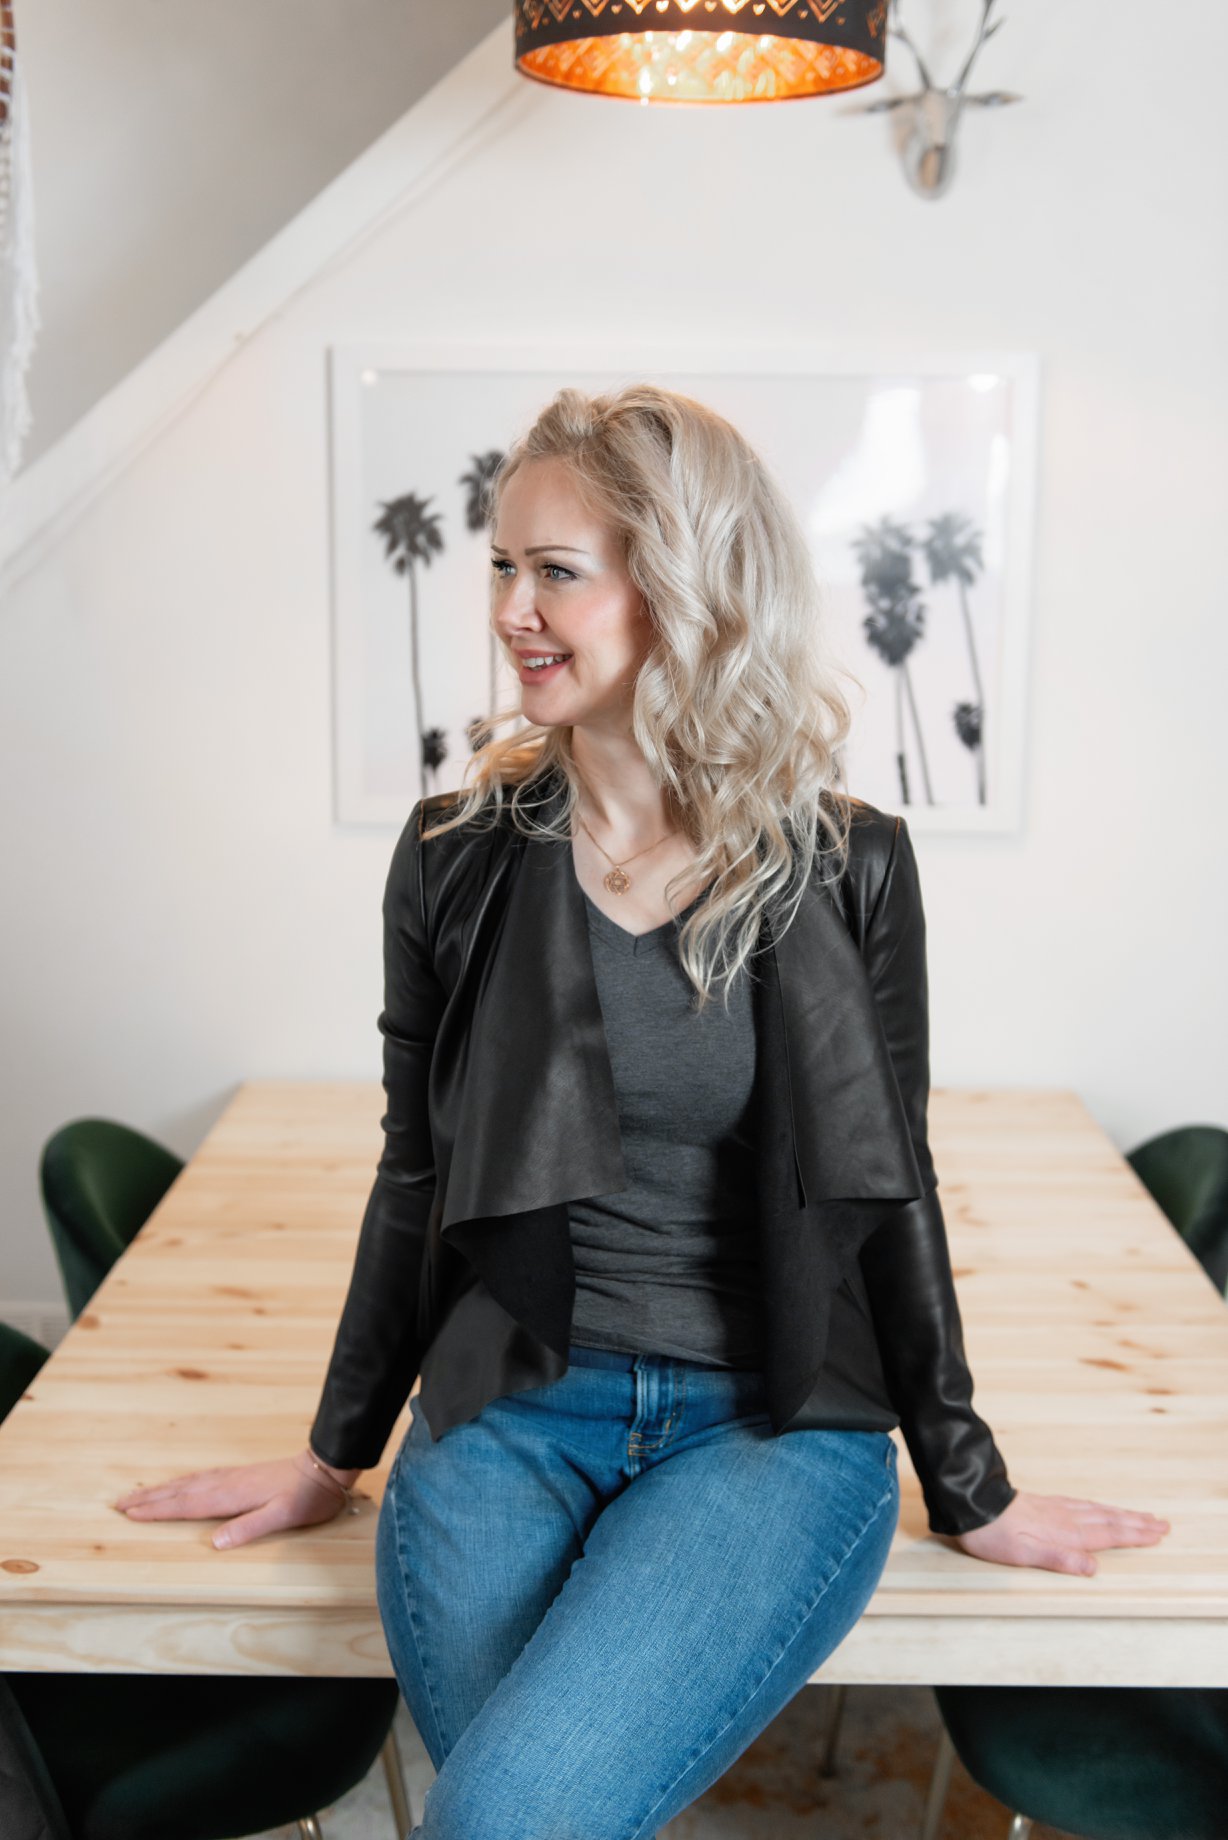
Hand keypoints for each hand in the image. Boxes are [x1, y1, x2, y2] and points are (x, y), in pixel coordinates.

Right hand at [112, 1450, 362, 1549]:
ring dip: (161, 1489)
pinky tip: (179, 1484)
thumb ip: (248, 1528)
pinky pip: (201, 1478)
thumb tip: (214, 1542)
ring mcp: (233, 1476)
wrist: (324, 1467)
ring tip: (138, 1493)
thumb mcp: (282, 1516)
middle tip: (119, 1503)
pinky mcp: (240, 1474)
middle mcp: (227, 1483)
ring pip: (188, 1483)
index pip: (187, 1505)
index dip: (157, 1510)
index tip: (130, 1513)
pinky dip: (182, 1482)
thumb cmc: (306, 1496)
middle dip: (148, 1498)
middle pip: (180, 1491)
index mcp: (231, 1496)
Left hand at [949, 1490, 1170, 1574]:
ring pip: (1097, 1511)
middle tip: (1162, 1523)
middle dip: (1136, 1523)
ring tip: (1141, 1515)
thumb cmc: (994, 1535)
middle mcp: (1065, 1519)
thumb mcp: (1024, 1554)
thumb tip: (1094, 1568)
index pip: (1107, 1535)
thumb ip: (1059, 1560)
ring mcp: (1055, 1508)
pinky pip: (1081, 1504)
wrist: (971, 1504)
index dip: (1134, 1535)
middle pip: (1108, 1520)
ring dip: (1121, 1514)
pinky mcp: (1044, 1503)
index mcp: (1064, 1534)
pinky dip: (1098, 1507)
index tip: (1158, 1533)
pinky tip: (1099, 1507)